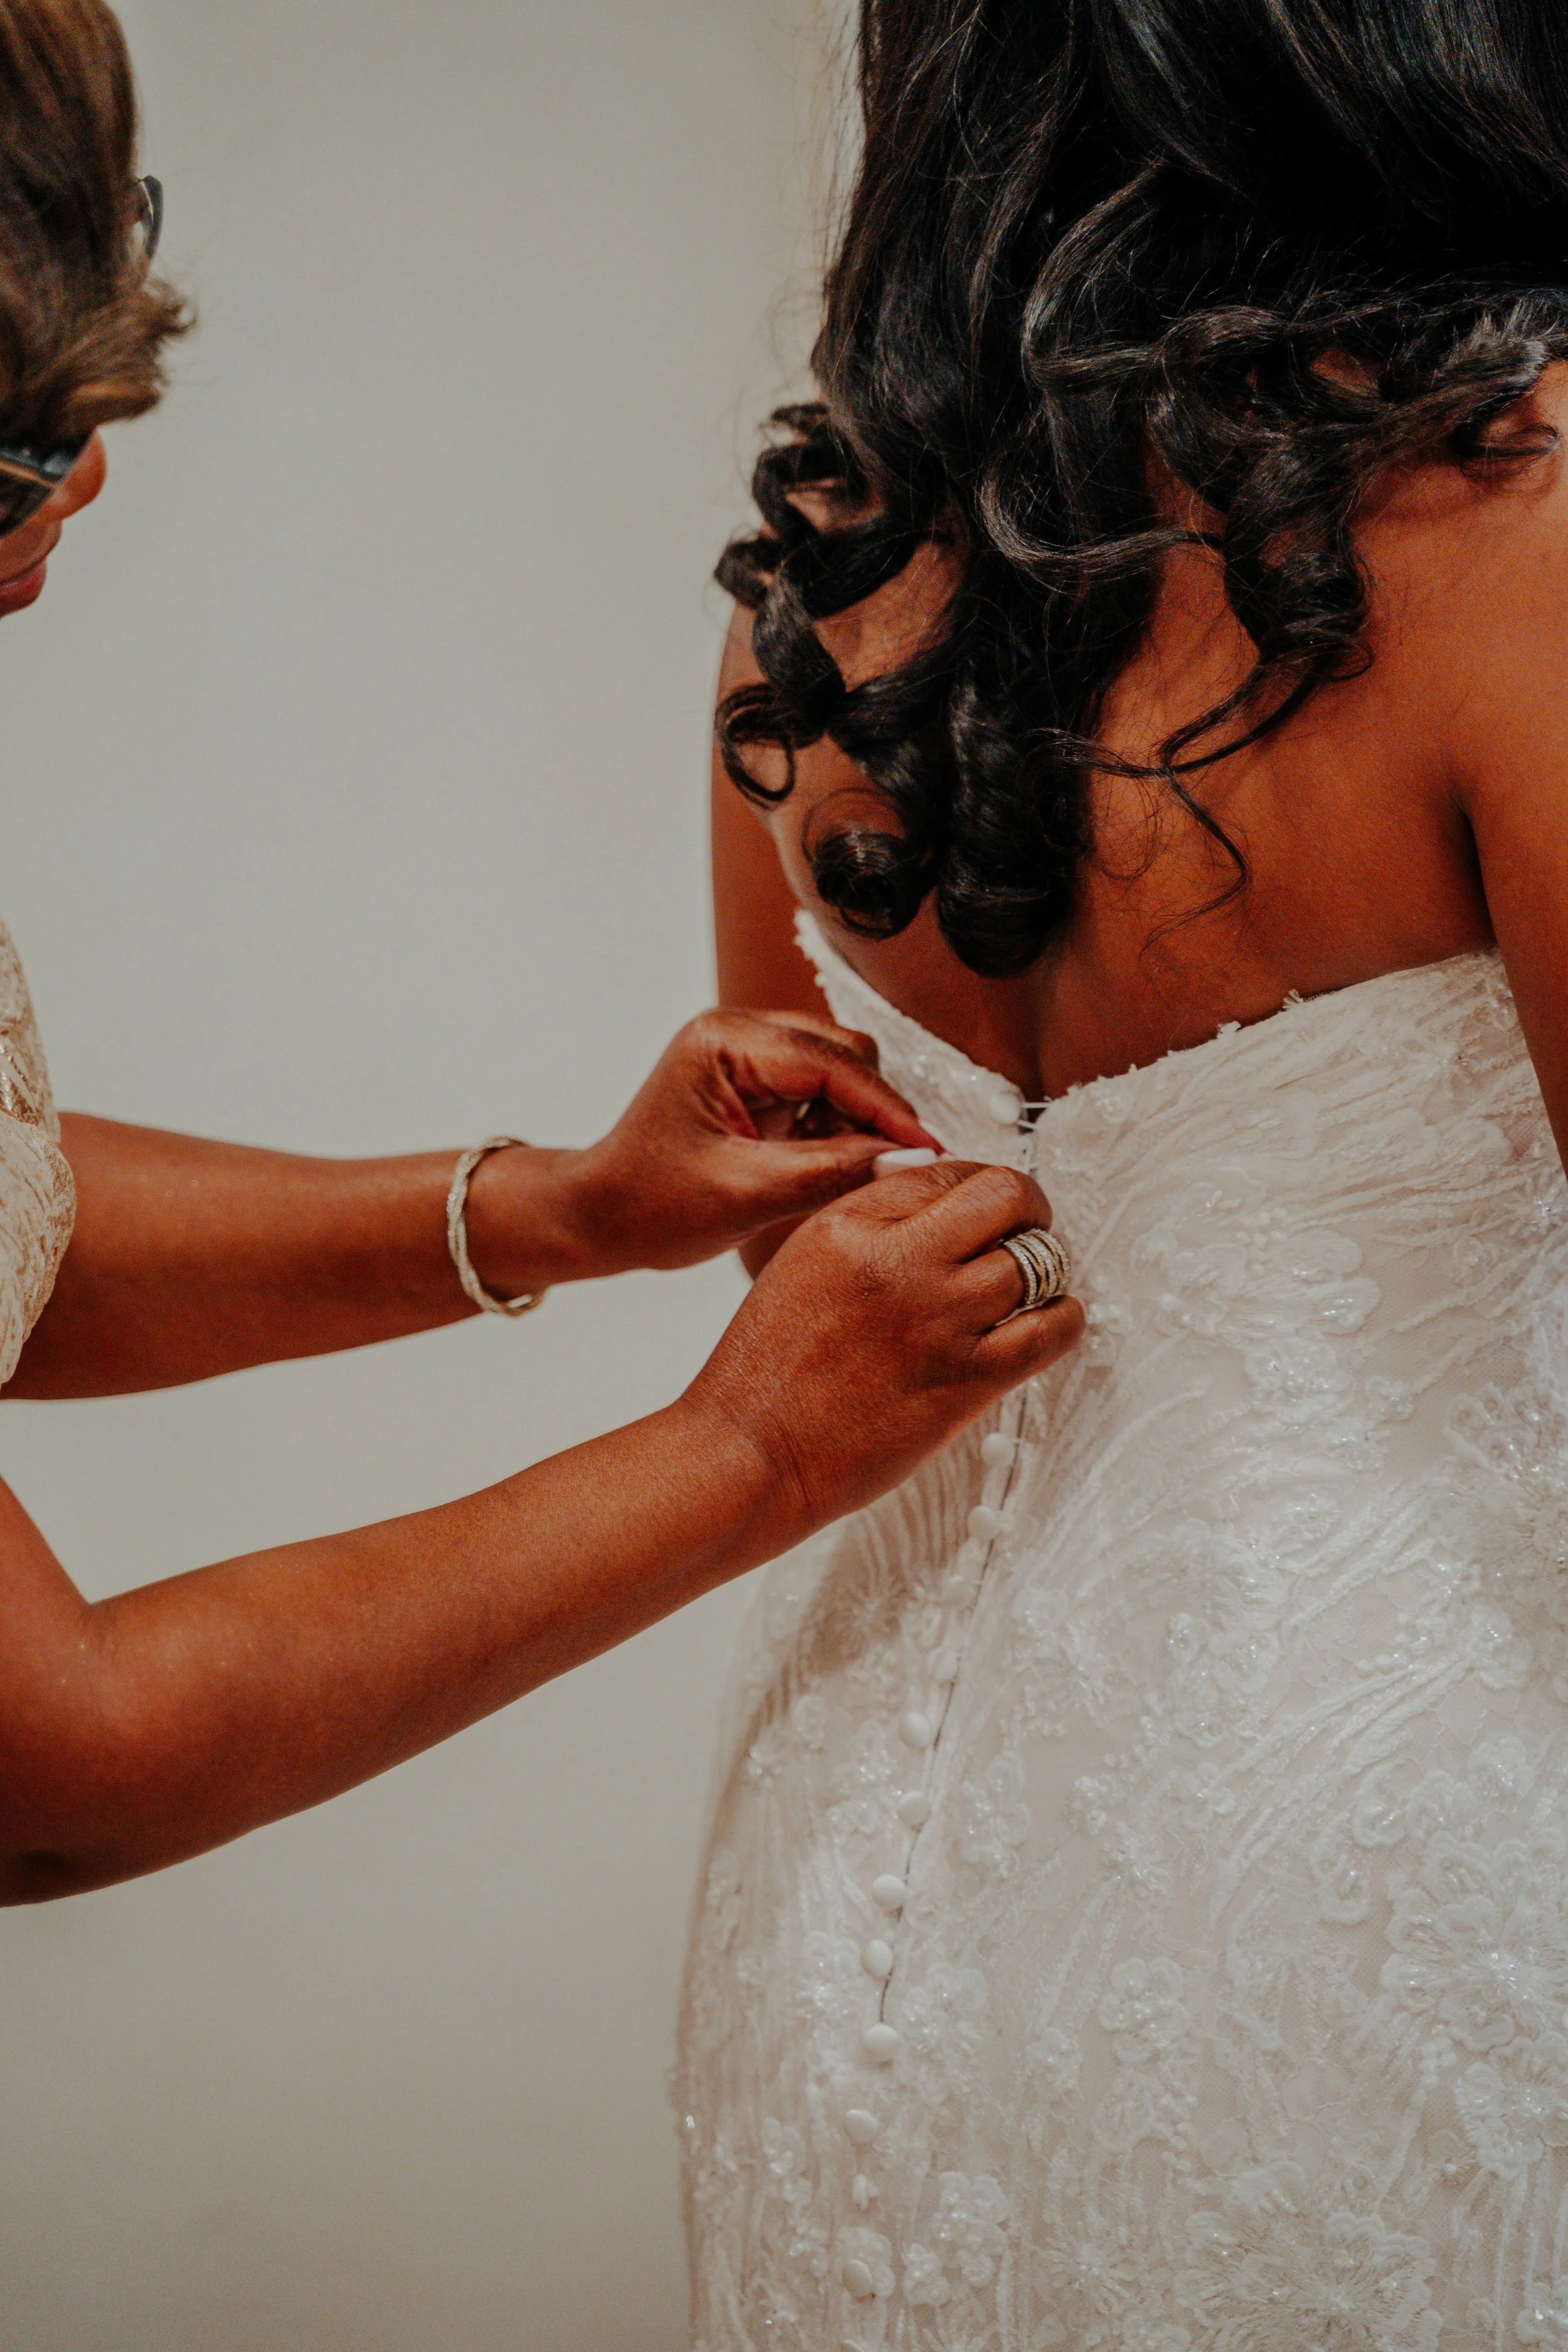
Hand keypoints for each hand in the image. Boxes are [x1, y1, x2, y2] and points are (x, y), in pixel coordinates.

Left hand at [516, 1008, 939, 1281]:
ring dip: (853, 1121)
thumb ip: (831, 1173)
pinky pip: (822, 1092)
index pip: (830, 1061)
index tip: (927, 1149)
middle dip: (870, 1110)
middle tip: (882, 1169)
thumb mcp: (747, 1195)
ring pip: (840, 1071)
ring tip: (836, 1173)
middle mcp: (736, 1031)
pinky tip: (817, 1166)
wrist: (603, 1217)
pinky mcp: (757, 1081)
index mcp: (722, 1042)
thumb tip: (910, 1159)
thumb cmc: (652, 1205)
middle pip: (844, 1053)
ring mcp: (747, 1053)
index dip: (885, 1107)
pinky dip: (834, 1129)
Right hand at [679, 1159, 1083, 1539]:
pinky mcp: (966, 1379)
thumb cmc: (766, 1372)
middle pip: (1005, 1196)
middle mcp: (898, 1260)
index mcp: (848, 1224)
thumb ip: (865, 1229)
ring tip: (1033, 1287)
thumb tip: (931, 1196)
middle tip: (1027, 1230)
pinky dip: (1064, 1319)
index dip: (977, 1185)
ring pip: (1037, 1259)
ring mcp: (937, 1319)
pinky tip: (1050, 1323)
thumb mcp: (800, 1266)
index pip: (945, 1170)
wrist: (749, 1454)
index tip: (984, 1210)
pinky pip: (1052, 1329)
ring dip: (1046, 1268)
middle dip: (1028, 1207)